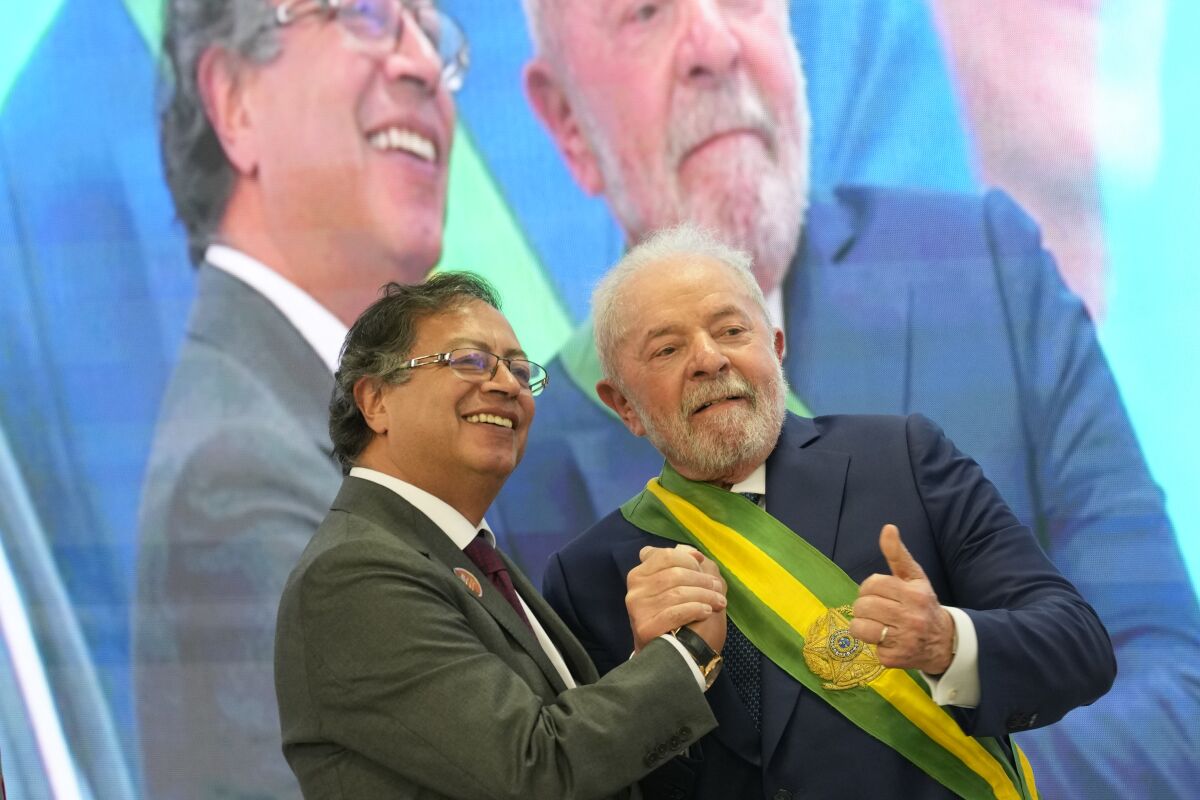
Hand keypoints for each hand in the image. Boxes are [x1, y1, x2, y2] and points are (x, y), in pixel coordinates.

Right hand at [626, 545, 726, 652]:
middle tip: (717, 589)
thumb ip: (684, 564)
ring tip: (718, 603)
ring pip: (678, 592)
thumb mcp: (680, 586)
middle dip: (702, 580)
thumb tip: (693, 552)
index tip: (702, 565)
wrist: (671, 657)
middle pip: (675, 573)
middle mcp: (635, 590)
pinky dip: (695, 609)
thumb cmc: (681, 619)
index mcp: (639, 574)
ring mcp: (638, 609)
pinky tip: (706, 612)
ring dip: (705, 596)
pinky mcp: (645, 627)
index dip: (689, 559)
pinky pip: (676, 612)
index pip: (666, 555)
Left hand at [849, 525, 954, 673]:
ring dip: (862, 626)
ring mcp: (903, 640)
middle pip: (862, 606)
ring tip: (877, 624)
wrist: (944, 642)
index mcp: (914, 594)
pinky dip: (875, 644)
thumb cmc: (923, 604)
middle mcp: (910, 618)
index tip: (878, 593)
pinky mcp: (895, 660)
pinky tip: (888, 640)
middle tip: (878, 610)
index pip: (872, 585)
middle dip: (865, 607)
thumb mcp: (915, 578)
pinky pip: (868, 647)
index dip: (869, 588)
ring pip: (859, 628)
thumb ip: (898, 554)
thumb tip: (888, 528)